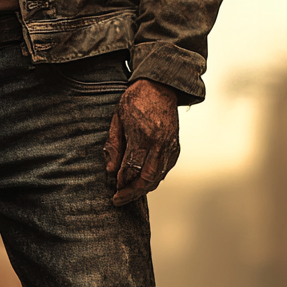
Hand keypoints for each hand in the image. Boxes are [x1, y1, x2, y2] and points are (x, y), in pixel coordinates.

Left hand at [103, 79, 180, 205]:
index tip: (114, 188)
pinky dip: (154, 180)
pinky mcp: (175, 146)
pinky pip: (165, 169)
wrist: (160, 86)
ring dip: (143, 189)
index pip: (131, 168)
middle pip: (146, 178)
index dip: (122, 181)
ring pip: (158, 177)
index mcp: (143, 135)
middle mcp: (159, 143)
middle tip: (119, 200)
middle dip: (132, 192)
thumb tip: (110, 170)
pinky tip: (143, 183)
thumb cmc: (135, 101)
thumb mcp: (117, 120)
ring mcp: (170, 145)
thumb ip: (114, 146)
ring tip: (129, 194)